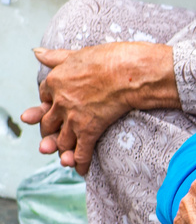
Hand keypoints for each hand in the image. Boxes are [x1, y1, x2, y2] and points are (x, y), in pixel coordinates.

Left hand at [21, 44, 179, 174]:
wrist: (132, 72)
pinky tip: (82, 170)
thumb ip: (57, 56)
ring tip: (64, 158)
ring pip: (61, 140)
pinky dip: (80, 163)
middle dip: (50, 133)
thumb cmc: (112, 58)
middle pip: (48, 122)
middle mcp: (60, 101)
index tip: (54, 109)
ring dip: (61, 151)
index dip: (49, 105)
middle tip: (52, 139)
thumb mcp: (79, 53)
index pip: (45, 96)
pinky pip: (80, 152)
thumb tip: (37, 53)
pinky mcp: (89, 129)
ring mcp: (73, 117)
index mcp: (55, 81)